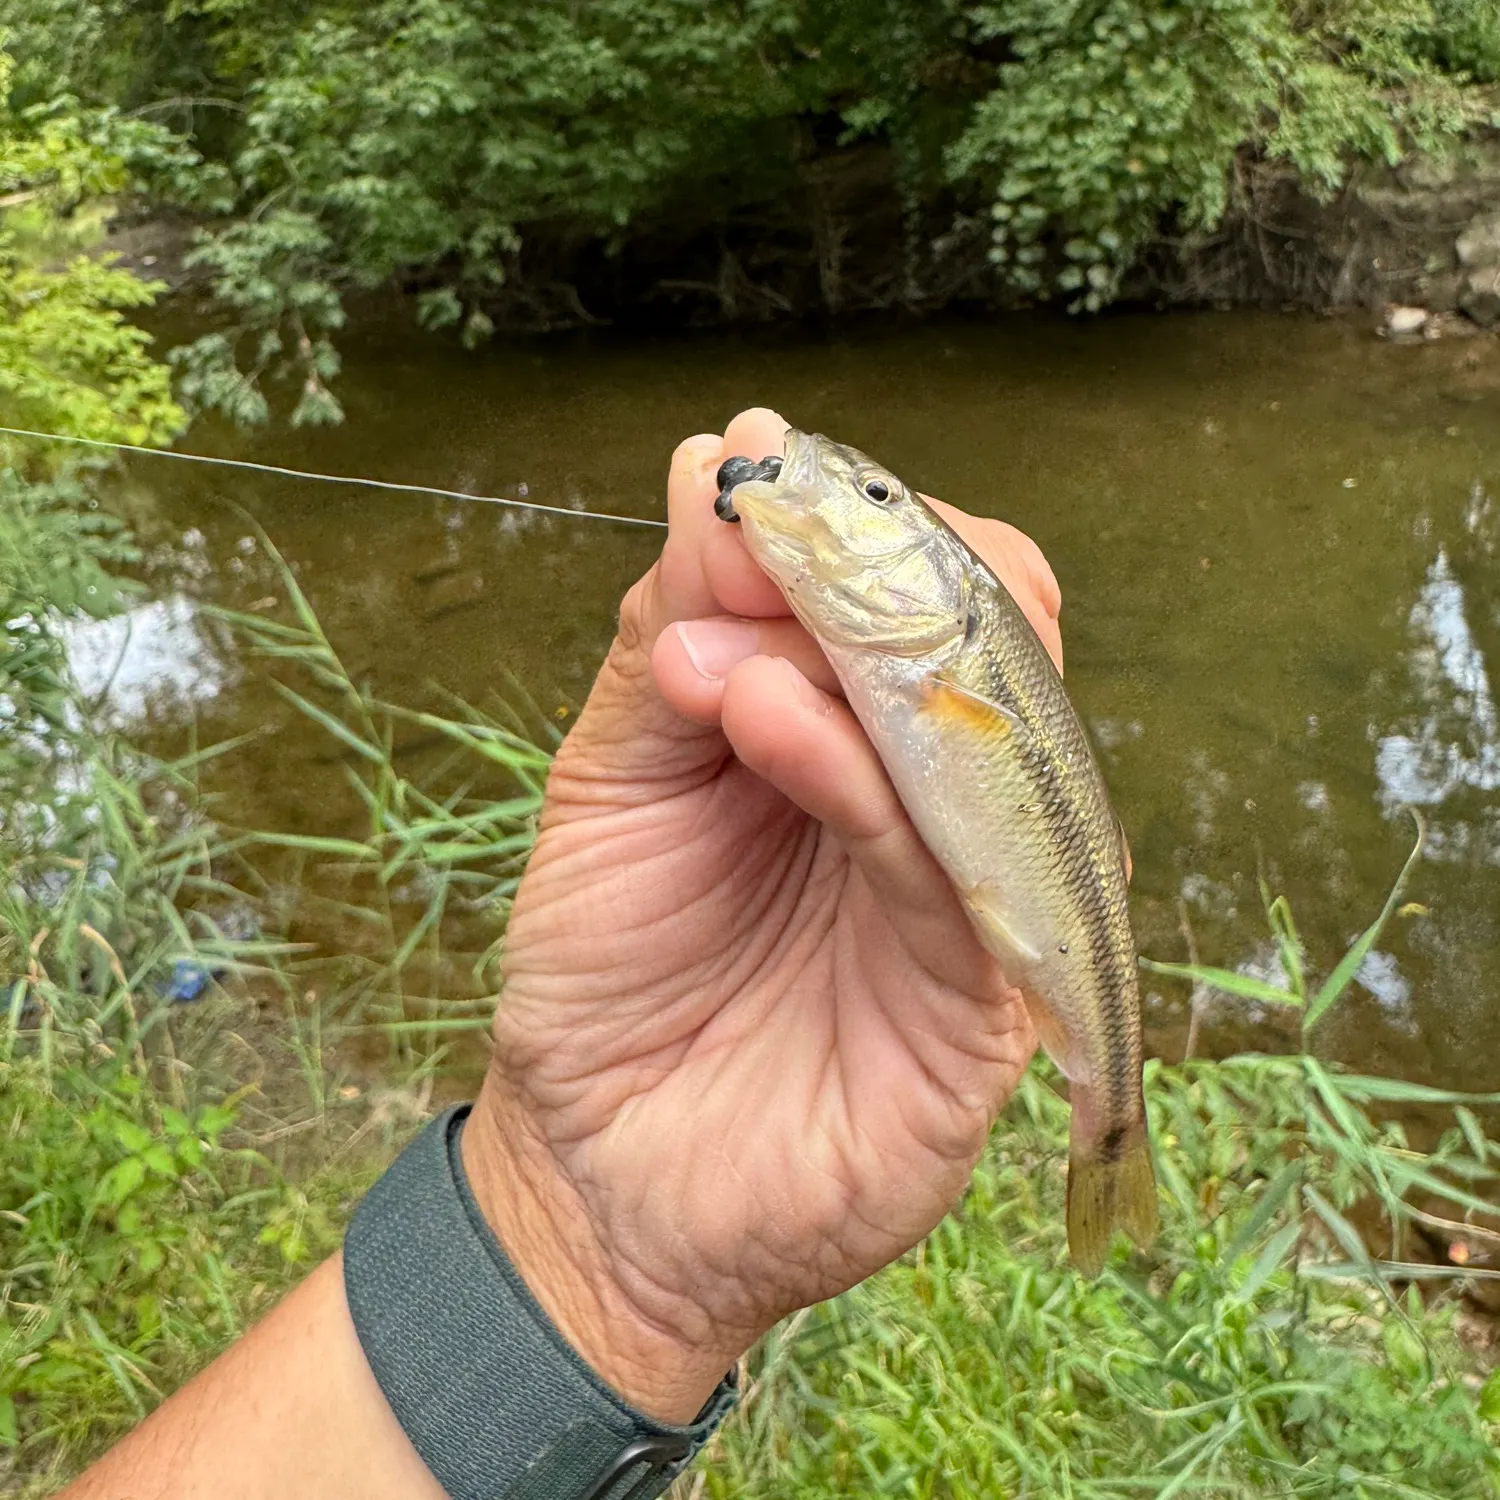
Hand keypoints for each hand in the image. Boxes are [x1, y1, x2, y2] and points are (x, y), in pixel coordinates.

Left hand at [463, 408, 1065, 1421]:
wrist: (598, 1175)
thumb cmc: (609, 970)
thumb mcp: (619, 775)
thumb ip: (674, 636)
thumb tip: (711, 462)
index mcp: (863, 734)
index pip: (917, 578)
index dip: (840, 514)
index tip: (736, 471)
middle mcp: (937, 795)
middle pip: (991, 624)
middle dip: (870, 565)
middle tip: (748, 548)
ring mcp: (972, 892)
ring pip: (991, 726)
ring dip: (859, 655)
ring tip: (725, 651)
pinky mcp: (981, 1001)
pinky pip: (949, 862)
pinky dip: (855, 770)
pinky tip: (760, 722)